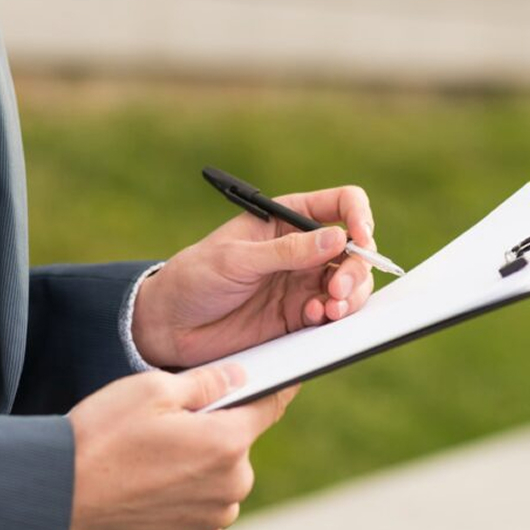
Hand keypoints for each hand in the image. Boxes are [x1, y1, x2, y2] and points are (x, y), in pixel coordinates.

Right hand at [67, 363, 296, 529]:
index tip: (282, 379)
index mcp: (227, 443)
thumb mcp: (152, 388)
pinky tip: (152, 479)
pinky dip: (189, 488)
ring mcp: (214, 517)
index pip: (270, 406)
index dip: (275, 387)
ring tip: (152, 452)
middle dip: (215, 426)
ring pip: (222, 472)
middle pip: (239, 440)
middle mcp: (232, 486)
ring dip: (201, 460)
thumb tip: (240, 377)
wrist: (61, 497)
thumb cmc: (104, 436)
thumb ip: (207, 381)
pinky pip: (206, 501)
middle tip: (168, 420)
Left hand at [132, 185, 375, 367]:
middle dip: (355, 268)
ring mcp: (301, 284)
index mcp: (285, 219)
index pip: (339, 205)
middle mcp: (300, 249)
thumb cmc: (194, 277)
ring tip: (332, 309)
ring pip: (350, 284)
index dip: (359, 216)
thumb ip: (286, 251)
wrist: (168, 325)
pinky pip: (331, 314)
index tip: (361, 237)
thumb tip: (338, 238)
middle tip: (338, 289)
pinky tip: (313, 319)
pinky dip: (332, 317)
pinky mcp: (297, 317)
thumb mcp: (236, 259)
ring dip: (351, 296)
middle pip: (352, 250)